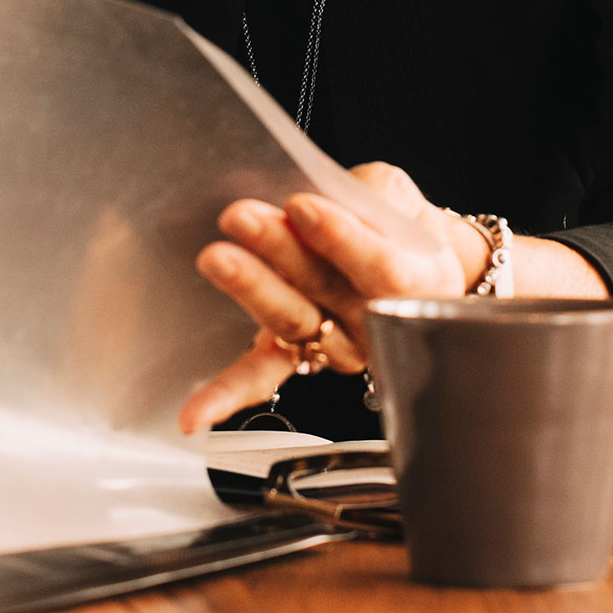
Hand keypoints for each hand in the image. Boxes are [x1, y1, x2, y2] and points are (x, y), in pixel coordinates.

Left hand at [178, 161, 491, 433]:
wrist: (406, 261)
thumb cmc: (396, 225)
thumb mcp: (394, 196)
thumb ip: (366, 198)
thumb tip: (311, 201)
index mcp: (418, 283)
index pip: (381, 267)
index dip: (341, 238)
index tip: (302, 206)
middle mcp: (376, 325)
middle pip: (326, 291)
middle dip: (280, 250)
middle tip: (241, 217)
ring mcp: (334, 348)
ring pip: (290, 322)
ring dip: (250, 290)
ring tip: (216, 258)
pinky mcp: (296, 357)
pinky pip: (262, 377)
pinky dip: (226, 394)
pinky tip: (194, 415)